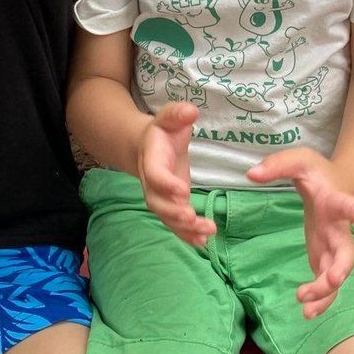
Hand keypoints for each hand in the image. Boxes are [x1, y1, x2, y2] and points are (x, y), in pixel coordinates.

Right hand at [137, 103, 215, 247]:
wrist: (147, 146)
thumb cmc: (164, 131)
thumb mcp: (170, 117)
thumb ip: (178, 114)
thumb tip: (191, 111)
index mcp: (151, 159)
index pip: (155, 174)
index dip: (166, 184)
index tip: (183, 190)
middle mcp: (151, 183)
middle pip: (157, 202)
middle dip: (173, 212)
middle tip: (191, 217)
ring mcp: (160, 198)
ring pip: (167, 218)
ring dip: (184, 228)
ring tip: (206, 233)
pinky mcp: (170, 206)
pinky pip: (175, 225)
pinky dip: (187, 235)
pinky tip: (203, 242)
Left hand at [247, 149, 353, 318]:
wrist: (333, 186)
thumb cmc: (317, 172)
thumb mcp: (297, 161)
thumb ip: (276, 165)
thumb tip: (251, 174)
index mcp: (334, 201)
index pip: (346, 205)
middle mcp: (339, 228)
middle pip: (347, 252)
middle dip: (342, 267)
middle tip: (333, 279)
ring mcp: (334, 247)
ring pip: (337, 275)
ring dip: (325, 293)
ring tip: (305, 307)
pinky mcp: (325, 259)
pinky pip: (327, 285)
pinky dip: (320, 300)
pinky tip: (306, 312)